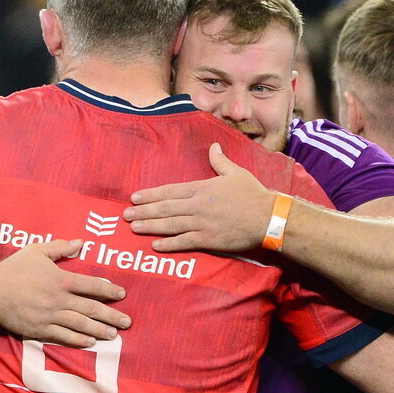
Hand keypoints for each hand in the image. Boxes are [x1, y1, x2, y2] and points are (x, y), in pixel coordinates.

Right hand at [0, 239, 130, 346]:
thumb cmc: (13, 268)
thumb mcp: (36, 251)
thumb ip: (60, 247)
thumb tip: (80, 242)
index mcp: (61, 279)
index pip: (92, 285)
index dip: (109, 290)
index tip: (121, 294)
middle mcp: (59, 299)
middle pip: (91, 308)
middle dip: (111, 316)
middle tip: (127, 322)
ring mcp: (50, 316)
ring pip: (81, 324)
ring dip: (100, 330)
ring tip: (114, 335)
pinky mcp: (40, 329)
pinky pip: (63, 336)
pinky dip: (78, 340)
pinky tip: (90, 342)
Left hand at [123, 143, 276, 251]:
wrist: (268, 218)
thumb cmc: (253, 194)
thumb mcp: (236, 173)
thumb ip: (220, 161)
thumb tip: (212, 147)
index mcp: (201, 188)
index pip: (169, 191)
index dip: (149, 195)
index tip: (134, 198)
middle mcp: (197, 206)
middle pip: (164, 208)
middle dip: (143, 212)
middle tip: (125, 215)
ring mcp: (201, 224)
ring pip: (170, 225)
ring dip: (150, 226)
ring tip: (133, 228)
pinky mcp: (208, 240)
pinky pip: (184, 242)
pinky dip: (168, 244)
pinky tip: (155, 245)